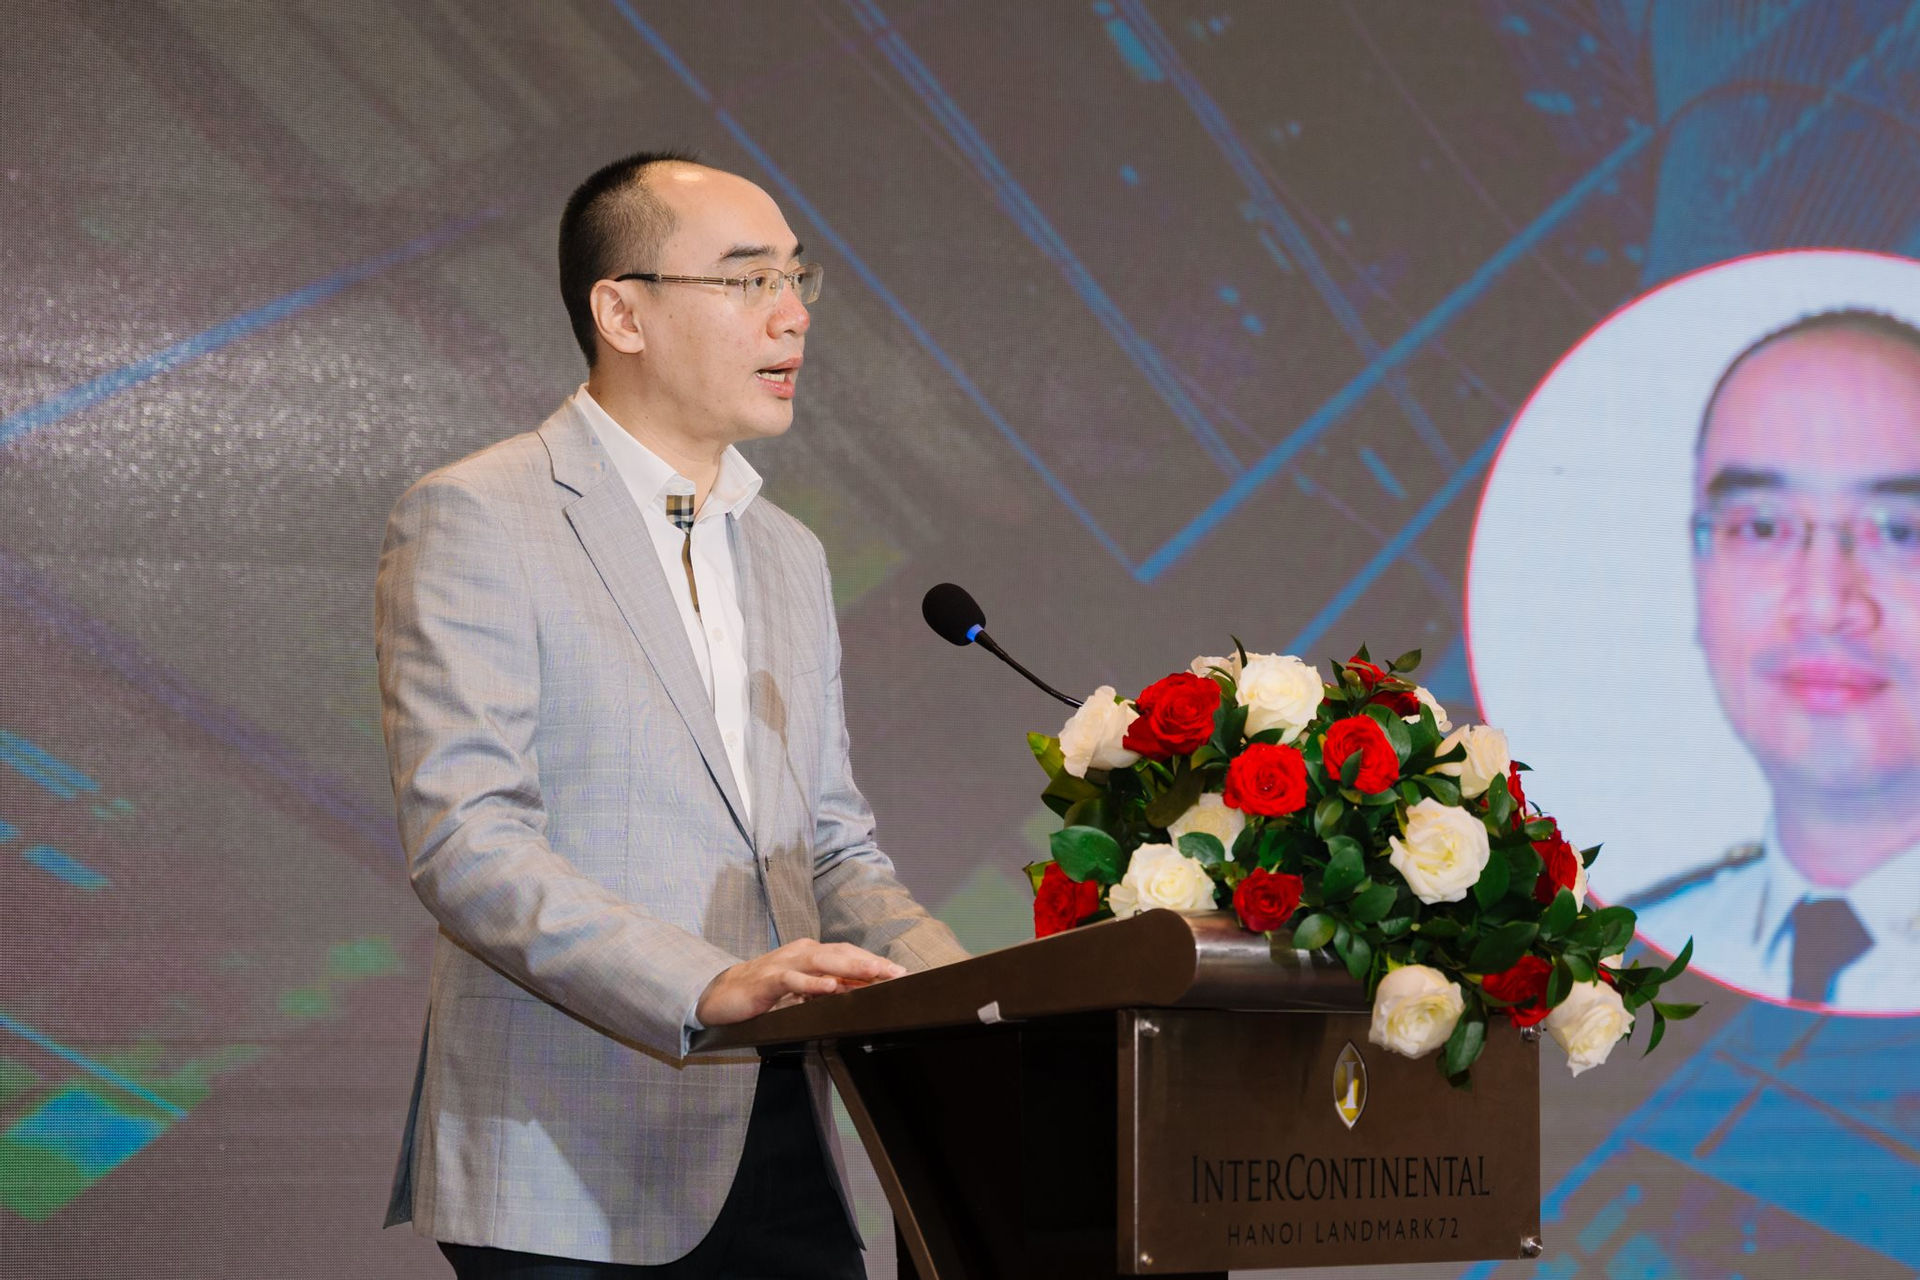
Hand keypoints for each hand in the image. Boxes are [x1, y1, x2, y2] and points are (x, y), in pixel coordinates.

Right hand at [695, 938, 906, 1025]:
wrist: (722, 994)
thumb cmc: (764, 991)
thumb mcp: (800, 988)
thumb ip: (825, 987)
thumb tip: (857, 992)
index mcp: (810, 952)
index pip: (847, 953)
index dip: (873, 962)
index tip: (899, 973)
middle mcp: (800, 952)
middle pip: (841, 953)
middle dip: (870, 963)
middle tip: (896, 973)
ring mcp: (784, 964)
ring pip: (822, 962)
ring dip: (851, 967)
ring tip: (875, 973)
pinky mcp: (768, 980)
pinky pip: (793, 980)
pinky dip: (813, 983)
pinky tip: (831, 987)